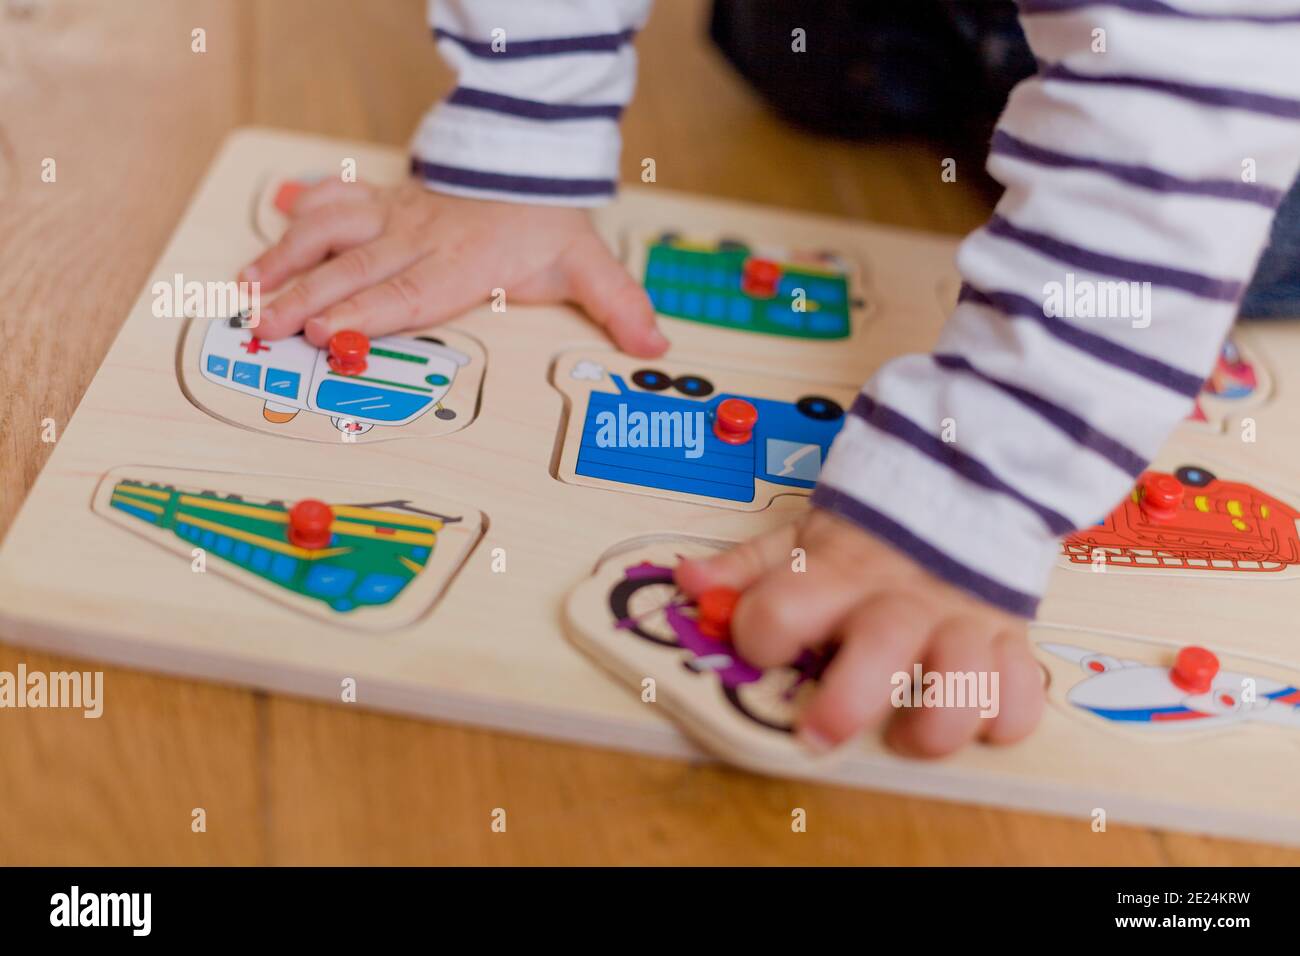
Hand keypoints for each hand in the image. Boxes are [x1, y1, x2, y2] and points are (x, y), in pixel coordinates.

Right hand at [240, 179, 667, 355]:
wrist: (529, 159)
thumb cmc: (546, 223)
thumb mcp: (588, 264)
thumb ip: (618, 306)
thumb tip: (657, 348)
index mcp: (464, 264)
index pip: (410, 293)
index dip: (368, 312)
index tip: (328, 329)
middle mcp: (420, 239)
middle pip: (355, 271)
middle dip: (305, 299)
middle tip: (264, 327)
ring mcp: (394, 216)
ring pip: (330, 232)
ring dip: (286, 259)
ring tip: (245, 290)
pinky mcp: (380, 200)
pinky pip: (334, 198)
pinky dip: (299, 207)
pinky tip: (270, 215)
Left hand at [675, 508, 1043, 755]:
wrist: (961, 483)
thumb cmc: (869, 532)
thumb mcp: (801, 538)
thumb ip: (746, 568)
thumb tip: (688, 582)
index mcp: (836, 573)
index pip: (781, 606)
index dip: (759, 632)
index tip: (759, 643)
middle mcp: (898, 599)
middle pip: (879, 651)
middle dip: (845, 703)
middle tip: (820, 733)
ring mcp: (958, 620)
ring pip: (963, 682)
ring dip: (936, 723)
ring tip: (907, 733)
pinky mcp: (1007, 638)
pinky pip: (1019, 693)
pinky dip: (1002, 719)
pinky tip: (972, 715)